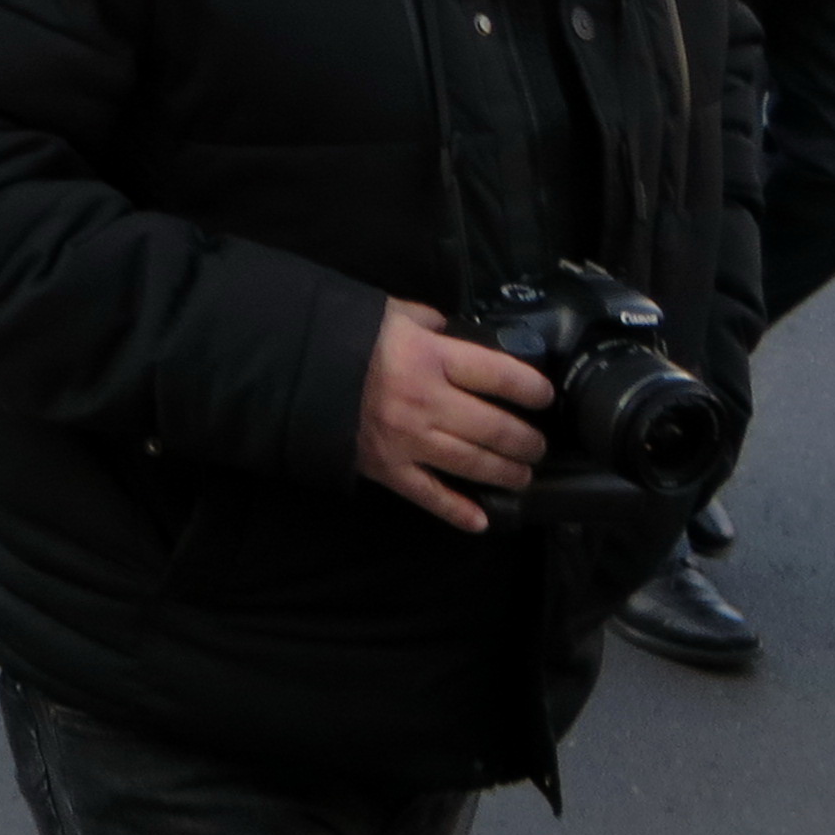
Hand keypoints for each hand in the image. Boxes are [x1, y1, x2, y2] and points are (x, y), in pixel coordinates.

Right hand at [356, 298, 554, 533]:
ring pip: (474, 465)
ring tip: (521, 474)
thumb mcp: (389, 314)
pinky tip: (482, 520)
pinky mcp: (387, 468)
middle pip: (496, 428)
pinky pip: (430, 496)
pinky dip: (459, 512)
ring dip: (507, 473)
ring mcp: (408, 440)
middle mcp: (427, 402)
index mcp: (430, 358)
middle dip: (527, 441)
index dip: (532, 389)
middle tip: (538, 444)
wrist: (290, 370)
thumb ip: (429, 322)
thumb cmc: (343, 337)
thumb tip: (457, 331)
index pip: (501, 376)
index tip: (544, 396)